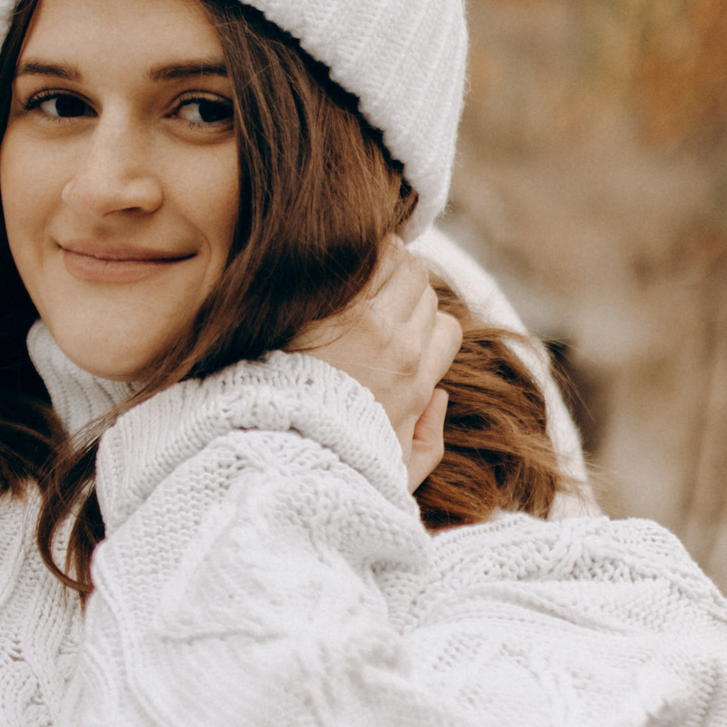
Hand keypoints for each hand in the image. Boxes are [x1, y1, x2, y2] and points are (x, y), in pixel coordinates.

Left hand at [301, 244, 459, 490]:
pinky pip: (366, 258)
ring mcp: (368, 324)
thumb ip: (428, 440)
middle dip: (404, 288)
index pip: (446, 330)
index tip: (399, 327)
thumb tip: (440, 397)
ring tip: (359, 271)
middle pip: (424, 290)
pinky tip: (338, 259)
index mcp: (418, 386)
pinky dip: (361, 253)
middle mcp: (401, 349)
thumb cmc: (329, 465)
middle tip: (374, 293)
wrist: (279, 452)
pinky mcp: (331, 306)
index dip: (424, 324)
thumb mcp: (394, 473)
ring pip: (402, 264)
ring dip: (385, 261)